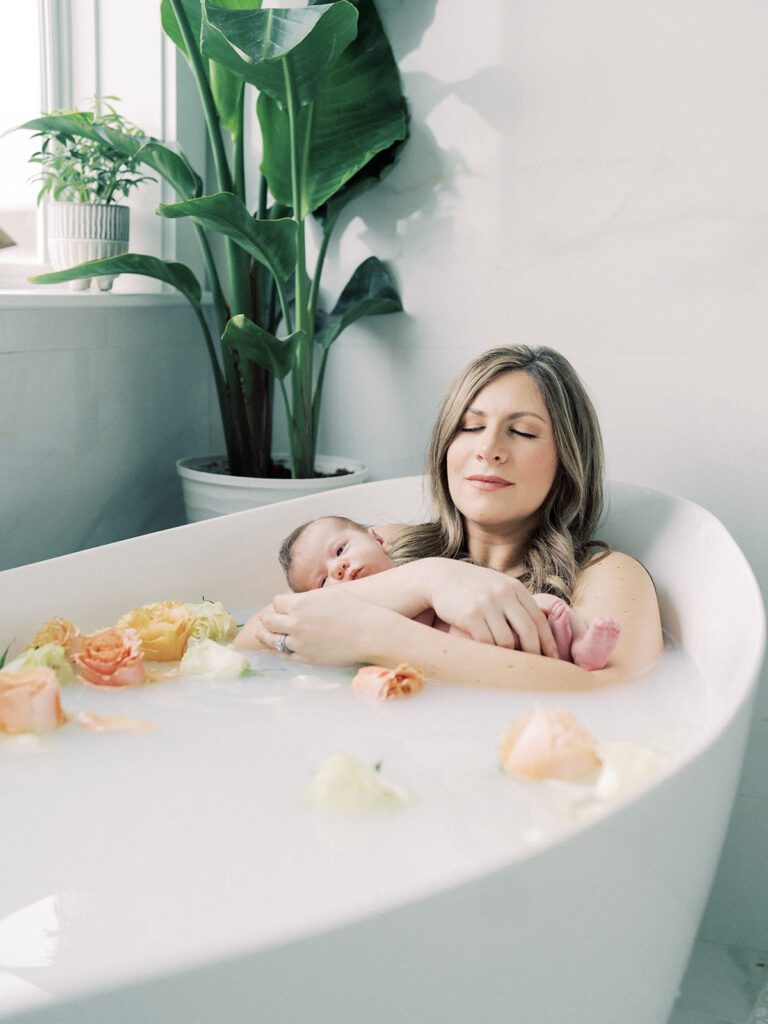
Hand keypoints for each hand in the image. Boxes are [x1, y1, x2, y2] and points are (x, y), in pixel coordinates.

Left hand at [234, 589, 385, 665]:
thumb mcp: (331, 594)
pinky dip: (277, 651)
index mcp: (301, 603)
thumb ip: (310, 598)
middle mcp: (295, 622)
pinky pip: (283, 655)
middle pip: (269, 621)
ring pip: (271, 639)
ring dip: (266, 636)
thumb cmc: (356, 610)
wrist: (371, 633)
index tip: (281, 608)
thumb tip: (300, 600)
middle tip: (266, 621)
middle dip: (268, 620)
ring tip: (262, 635)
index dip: (279, 605)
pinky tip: (276, 649)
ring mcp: (299, 642)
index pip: (276, 603)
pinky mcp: (306, 658)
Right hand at [418, 559, 558, 657]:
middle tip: (536, 669)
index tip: (554, 658)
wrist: (441, 578)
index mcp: (514, 588)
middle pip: (528, 631)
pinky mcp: (470, 615)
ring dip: (509, 655)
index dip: (548, 641)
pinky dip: (490, 652)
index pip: (538, 619)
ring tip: (510, 664)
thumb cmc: (473, 587)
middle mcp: (503, 594)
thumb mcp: (498, 587)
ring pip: (507, 640)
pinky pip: (486, 641)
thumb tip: (540, 629)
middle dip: (534, 653)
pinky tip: (490, 658)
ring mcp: (487, 604)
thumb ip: (516, 603)